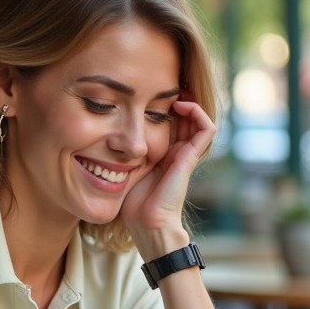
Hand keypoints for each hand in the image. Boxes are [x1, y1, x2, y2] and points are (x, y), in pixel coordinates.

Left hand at [120, 97, 216, 258]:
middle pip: (185, 117)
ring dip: (190, 102)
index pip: (170, 123)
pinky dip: (198, 112)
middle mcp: (177, 152)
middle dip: (178, 99)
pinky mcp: (190, 157)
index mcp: (163, 155)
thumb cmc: (132, 203)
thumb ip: (122, 155)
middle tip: (166, 84)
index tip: (149, 92)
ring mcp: (186, 154)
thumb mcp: (125, 170)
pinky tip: (180, 105)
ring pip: (198, 119)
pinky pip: (206, 128)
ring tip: (176, 91)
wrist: (146, 224)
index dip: (164, 106)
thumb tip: (104, 138)